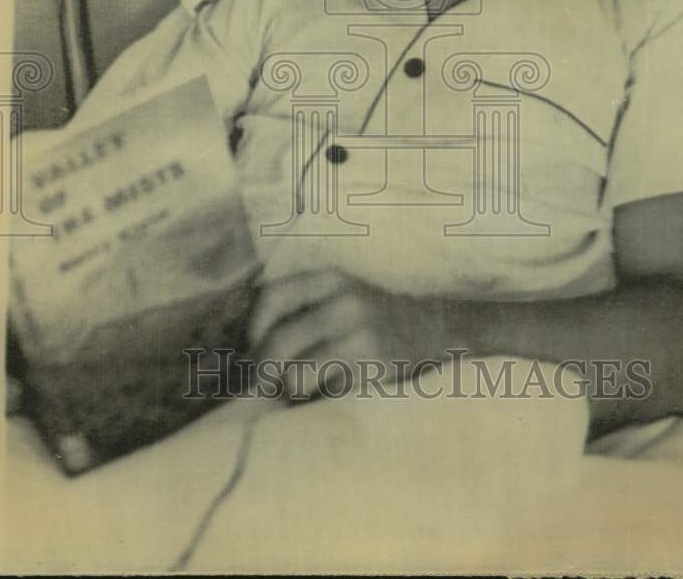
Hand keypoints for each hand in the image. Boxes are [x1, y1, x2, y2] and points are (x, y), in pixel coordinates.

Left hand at [248, 267, 466, 399]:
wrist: (438, 332)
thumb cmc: (375, 319)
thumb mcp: (342, 295)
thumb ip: (302, 307)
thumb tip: (244, 347)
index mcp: (331, 279)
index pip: (271, 297)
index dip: (253, 329)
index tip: (254, 349)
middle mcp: (345, 303)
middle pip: (276, 345)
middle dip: (263, 373)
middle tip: (269, 386)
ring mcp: (361, 338)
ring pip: (293, 378)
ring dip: (291, 393)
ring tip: (305, 391)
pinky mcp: (373, 372)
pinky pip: (323, 397)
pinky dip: (320, 403)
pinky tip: (333, 395)